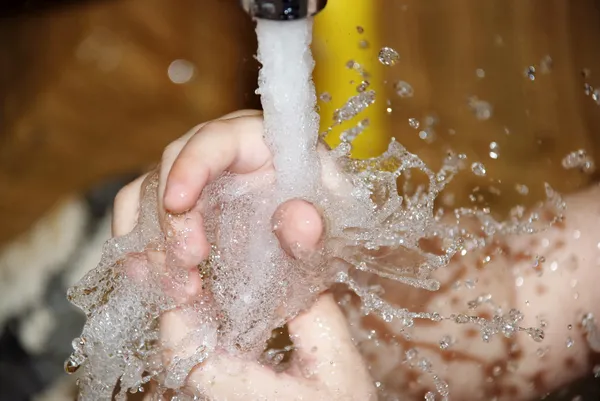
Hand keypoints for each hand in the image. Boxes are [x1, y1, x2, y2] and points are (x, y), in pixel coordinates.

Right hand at [111, 110, 375, 399]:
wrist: (315, 247)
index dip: (191, 166)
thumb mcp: (335, 227)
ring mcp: (195, 182)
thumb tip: (300, 219)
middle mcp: (219, 154)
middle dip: (172, 219)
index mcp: (259, 140)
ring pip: (147, 195)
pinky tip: (155, 282)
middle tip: (189, 266)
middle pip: (171, 167)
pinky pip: (143, 223)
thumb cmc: (328, 223)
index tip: (177, 203)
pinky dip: (142, 252)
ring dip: (154, 243)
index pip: (216, 138)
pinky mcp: (180, 211)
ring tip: (181, 289)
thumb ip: (319, 227)